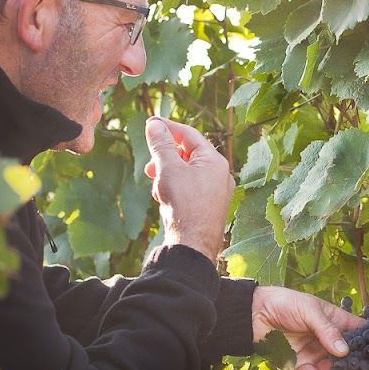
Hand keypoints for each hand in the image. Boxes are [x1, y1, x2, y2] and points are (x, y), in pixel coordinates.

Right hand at [143, 116, 234, 260]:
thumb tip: (154, 125)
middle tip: (149, 165)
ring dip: (168, 175)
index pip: (189, 134)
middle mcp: (220, 175)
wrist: (192, 245)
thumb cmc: (183, 205)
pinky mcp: (209, 208)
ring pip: (187, 173)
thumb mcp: (168, 169)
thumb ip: (161, 145)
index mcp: (215, 161)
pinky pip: (190, 189)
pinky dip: (175, 188)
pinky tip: (163, 199)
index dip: (168, 128)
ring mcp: (216, 193)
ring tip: (156, 185)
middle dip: (165, 157)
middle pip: (188, 154)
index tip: (150, 124)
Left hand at [250, 286, 368, 369]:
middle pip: (348, 356)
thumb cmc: (285, 303)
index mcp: (334, 320)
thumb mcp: (310, 310)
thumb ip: (327, 330)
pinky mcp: (299, 365)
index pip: (357, 332)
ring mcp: (314, 353)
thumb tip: (344, 351)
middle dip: (359, 368)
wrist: (254, 313)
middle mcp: (327, 339)